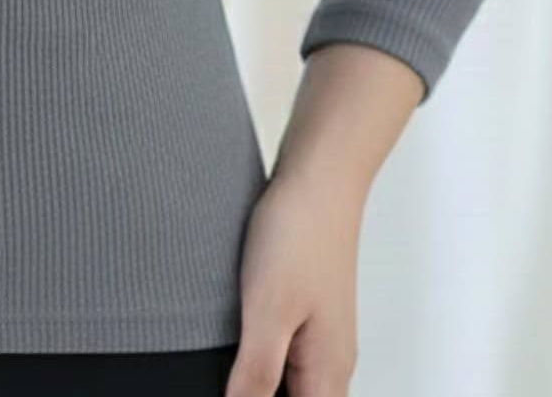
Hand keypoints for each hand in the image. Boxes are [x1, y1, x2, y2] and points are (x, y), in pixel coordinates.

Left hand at [224, 167, 362, 396]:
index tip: (233, 393)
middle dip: (257, 395)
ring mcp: (318, 333)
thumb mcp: (268, 310)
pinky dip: (259, 356)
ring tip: (221, 362)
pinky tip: (232, 340)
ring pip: (290, 382)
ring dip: (257, 381)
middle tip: (225, 379)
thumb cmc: (300, 236)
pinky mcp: (303, 307)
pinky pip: (284, 351)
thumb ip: (257, 373)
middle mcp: (329, 361)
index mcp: (327, 373)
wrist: (318, 177)